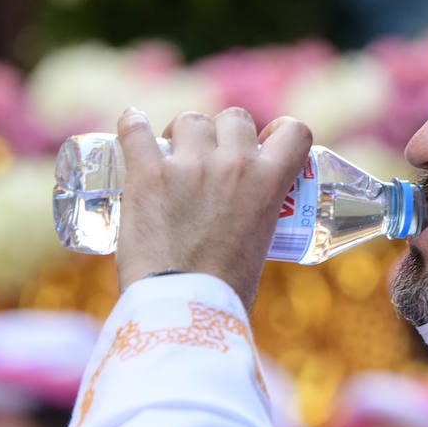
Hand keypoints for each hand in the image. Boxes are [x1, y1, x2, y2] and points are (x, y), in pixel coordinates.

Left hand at [115, 107, 312, 307]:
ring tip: (170, 154)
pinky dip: (133, 123)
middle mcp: (234, 165)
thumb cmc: (225, 291)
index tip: (264, 139)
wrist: (185, 308)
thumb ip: (254, 216)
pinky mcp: (148, 174)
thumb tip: (237, 219)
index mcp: (270, 182)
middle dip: (222, 133)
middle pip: (233, 118)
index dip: (279, 130)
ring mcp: (189, 166)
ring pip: (190, 120)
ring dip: (182, 133)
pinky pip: (136, 129)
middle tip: (208, 157)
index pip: (294, 131)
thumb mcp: (261, 244)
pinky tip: (133, 124)